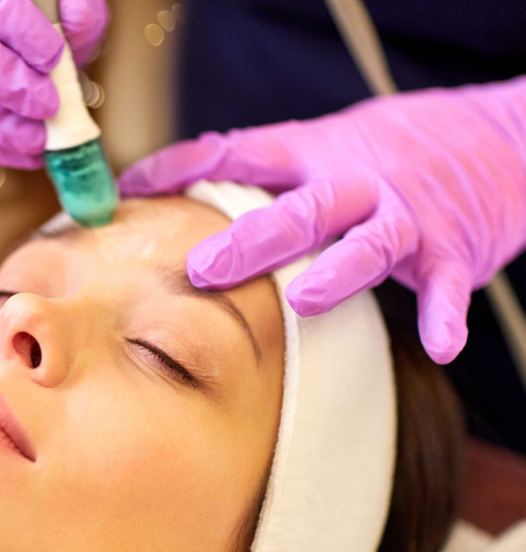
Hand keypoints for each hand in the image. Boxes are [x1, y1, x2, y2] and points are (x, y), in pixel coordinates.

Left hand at [120, 77, 525, 363]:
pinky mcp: (455, 251)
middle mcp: (357, 182)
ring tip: (304, 299)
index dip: (183, 171)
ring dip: (337, 272)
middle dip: (250, 240)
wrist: (498, 138)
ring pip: (368, 243)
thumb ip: (259, 171)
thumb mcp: (322, 144)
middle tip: (202, 269)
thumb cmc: (391, 150)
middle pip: (299, 210)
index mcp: (315, 153)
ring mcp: (407, 217)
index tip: (130, 193)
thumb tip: (171, 192)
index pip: (238, 154)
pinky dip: (446, 315)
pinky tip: (442, 345)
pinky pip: (450, 288)